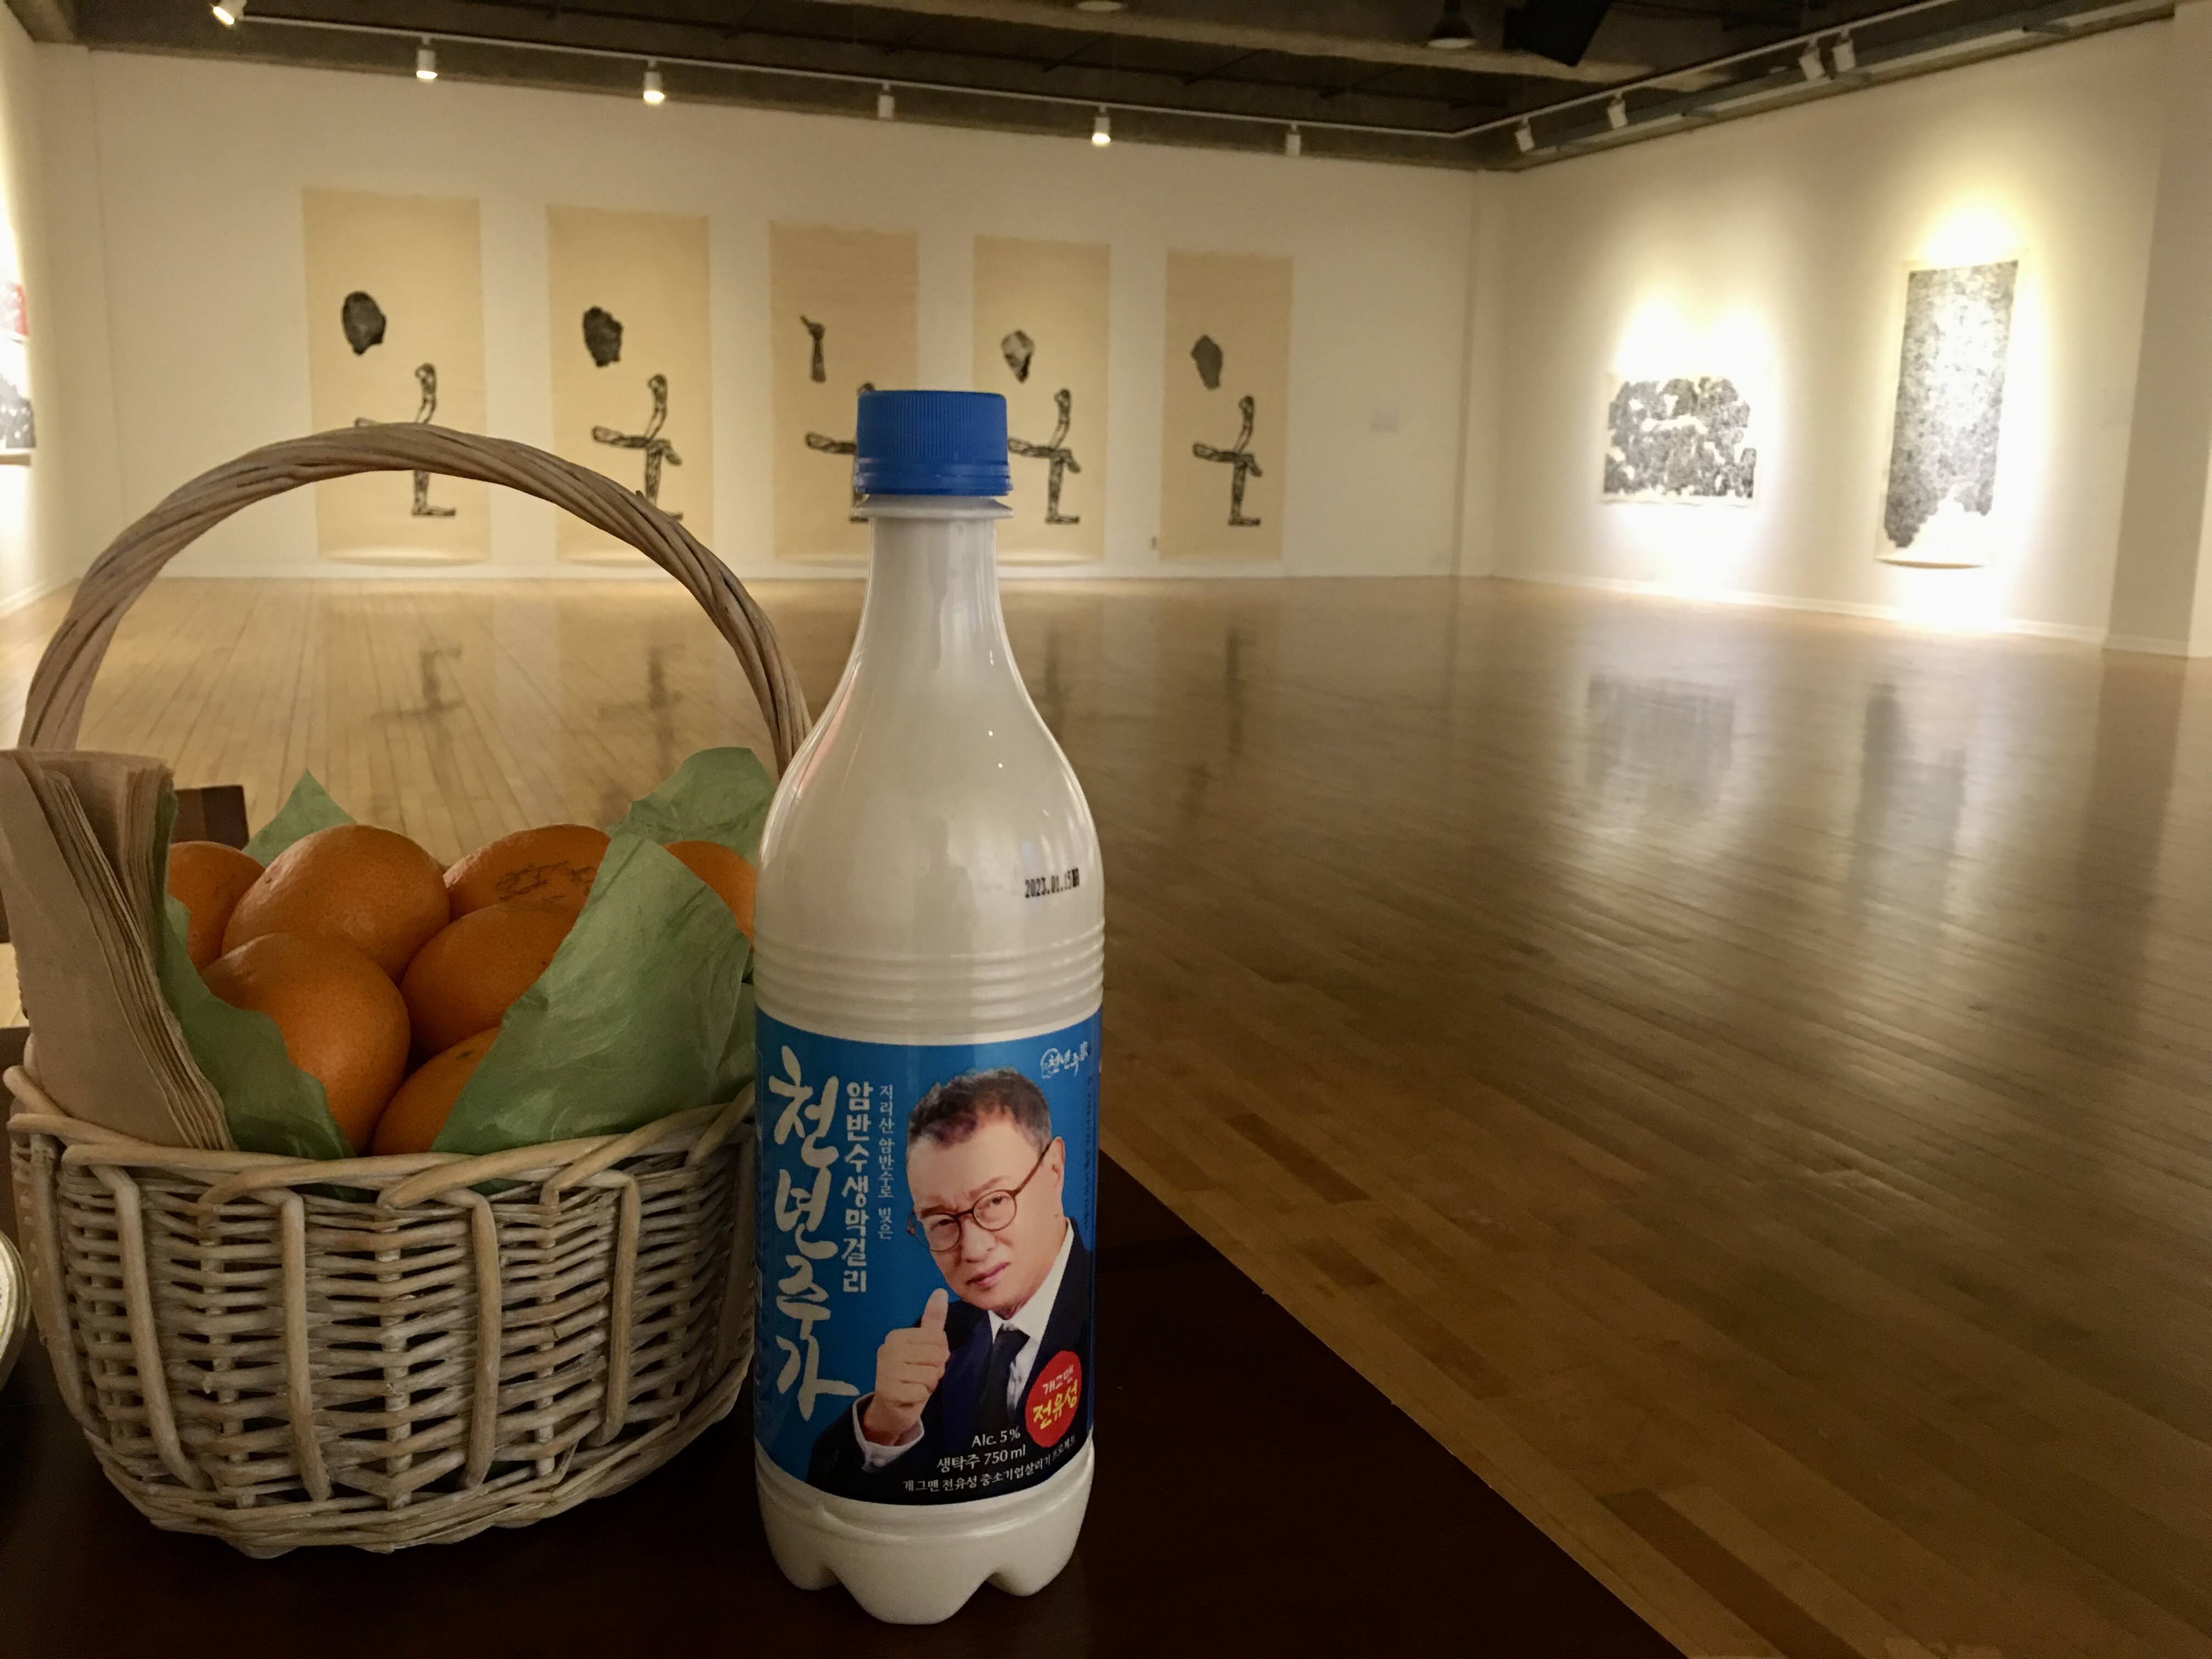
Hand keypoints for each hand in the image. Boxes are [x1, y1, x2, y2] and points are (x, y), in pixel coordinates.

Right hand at [859, 1290, 948, 1446]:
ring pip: (931, 1374)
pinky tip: (909, 1397)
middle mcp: (888, 1349)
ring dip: (929, 1385)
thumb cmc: (910, 1375)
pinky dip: (920, 1397)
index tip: (924, 1361)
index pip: (939, 1338)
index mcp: (897, 1335)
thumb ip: (932, 1321)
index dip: (939, 1353)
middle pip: (937, 1355)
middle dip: (935, 1370)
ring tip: (914, 1386)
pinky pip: (922, 1391)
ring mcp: (886, 1370)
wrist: (890, 1410)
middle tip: (920, 1376)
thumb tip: (940, 1291)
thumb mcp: (923, 1347)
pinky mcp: (889, 1391)